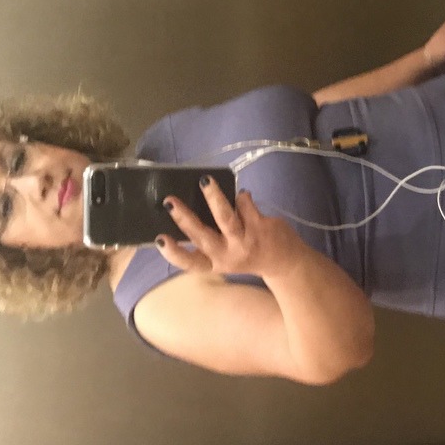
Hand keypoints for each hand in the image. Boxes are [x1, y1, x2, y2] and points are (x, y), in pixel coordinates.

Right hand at [156, 178, 298, 277]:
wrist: (284, 262)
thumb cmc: (247, 254)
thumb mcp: (225, 255)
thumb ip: (210, 240)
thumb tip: (188, 213)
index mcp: (215, 263)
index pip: (190, 263)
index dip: (174, 252)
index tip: (160, 239)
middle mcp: (228, 255)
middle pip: (203, 237)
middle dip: (184, 218)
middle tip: (170, 201)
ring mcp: (245, 241)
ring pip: (226, 218)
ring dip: (214, 198)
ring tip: (205, 181)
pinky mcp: (261, 227)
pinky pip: (245, 205)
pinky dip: (241, 197)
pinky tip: (241, 194)